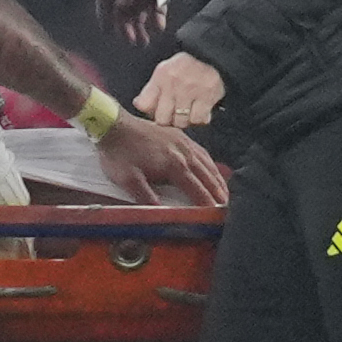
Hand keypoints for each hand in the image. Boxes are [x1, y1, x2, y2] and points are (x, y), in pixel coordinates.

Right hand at [96, 0, 165, 45]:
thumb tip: (120, 12)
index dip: (103, 12)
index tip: (108, 31)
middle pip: (122, 3)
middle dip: (125, 24)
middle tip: (131, 41)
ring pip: (139, 6)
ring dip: (140, 25)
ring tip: (143, 42)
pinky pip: (156, 3)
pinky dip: (156, 16)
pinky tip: (158, 27)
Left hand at [96, 111, 228, 205]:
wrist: (113, 124)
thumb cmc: (119, 154)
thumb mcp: (129, 181)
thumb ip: (147, 200)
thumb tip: (164, 217)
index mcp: (174, 166)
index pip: (197, 190)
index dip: (208, 204)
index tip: (217, 216)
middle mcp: (184, 153)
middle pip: (208, 176)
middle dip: (219, 193)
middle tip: (228, 207)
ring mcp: (183, 142)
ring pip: (207, 163)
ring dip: (217, 178)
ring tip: (224, 192)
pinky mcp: (178, 134)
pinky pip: (200, 151)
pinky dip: (209, 163)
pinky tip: (210, 168)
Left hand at [134, 52, 224, 126]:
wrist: (213, 54)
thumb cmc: (186, 66)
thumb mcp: (164, 71)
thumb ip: (150, 89)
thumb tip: (138, 104)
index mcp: (161, 76)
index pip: (144, 105)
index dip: (150, 112)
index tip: (157, 110)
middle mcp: (174, 83)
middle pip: (162, 120)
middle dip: (168, 120)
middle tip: (174, 113)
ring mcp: (191, 90)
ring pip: (181, 122)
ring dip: (184, 121)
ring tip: (188, 111)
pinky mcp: (207, 96)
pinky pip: (198, 120)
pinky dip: (200, 119)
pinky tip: (200, 110)